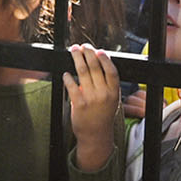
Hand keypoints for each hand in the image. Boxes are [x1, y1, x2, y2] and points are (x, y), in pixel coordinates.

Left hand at [64, 47, 118, 171]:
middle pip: (95, 68)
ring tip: (74, 51)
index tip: (99, 50)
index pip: (111, 71)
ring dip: (77, 59)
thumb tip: (98, 63)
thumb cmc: (103, 114)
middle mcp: (103, 94)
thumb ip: (107, 85)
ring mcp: (91, 98)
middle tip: (82, 46)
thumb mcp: (112, 99)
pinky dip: (68, 77)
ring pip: (83, 72)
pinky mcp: (79, 104)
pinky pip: (72, 86)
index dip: (105, 59)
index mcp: (114, 92)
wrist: (96, 134)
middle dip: (88, 53)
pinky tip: (66, 73)